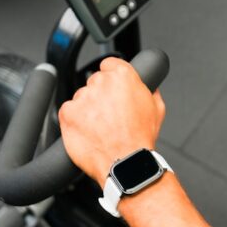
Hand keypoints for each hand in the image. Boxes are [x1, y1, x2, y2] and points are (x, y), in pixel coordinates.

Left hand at [58, 57, 165, 186]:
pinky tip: (89, 132)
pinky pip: (69, 111)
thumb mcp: (157, 109)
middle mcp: (101, 82)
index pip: (109, 64)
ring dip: (88, 109)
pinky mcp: (68, 112)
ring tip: (101, 128)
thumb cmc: (141, 138)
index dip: (111, 77)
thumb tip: (150, 86)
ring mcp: (83, 97)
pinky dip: (75, 120)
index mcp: (123, 75)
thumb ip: (150, 90)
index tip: (112, 89)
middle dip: (100, 96)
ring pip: (82, 98)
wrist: (125, 162)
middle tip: (110, 115)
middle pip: (95, 82)